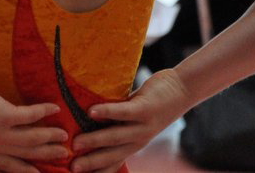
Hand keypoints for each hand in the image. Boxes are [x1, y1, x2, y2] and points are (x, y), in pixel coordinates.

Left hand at [0, 82, 68, 172]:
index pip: (3, 163)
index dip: (20, 169)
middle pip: (24, 154)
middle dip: (43, 155)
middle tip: (63, 156)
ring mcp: (2, 132)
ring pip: (32, 139)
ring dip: (49, 139)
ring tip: (65, 139)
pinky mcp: (8, 116)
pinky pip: (31, 116)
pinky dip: (43, 113)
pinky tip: (55, 109)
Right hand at [69, 69, 192, 172]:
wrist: (182, 91)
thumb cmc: (151, 104)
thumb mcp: (133, 121)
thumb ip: (114, 124)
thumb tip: (83, 120)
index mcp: (133, 144)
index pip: (112, 162)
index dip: (96, 170)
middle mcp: (138, 140)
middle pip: (111, 154)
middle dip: (91, 162)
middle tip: (72, 167)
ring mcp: (143, 126)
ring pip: (116, 136)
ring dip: (95, 141)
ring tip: (76, 143)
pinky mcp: (146, 109)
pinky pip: (124, 112)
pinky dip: (108, 112)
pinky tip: (91, 112)